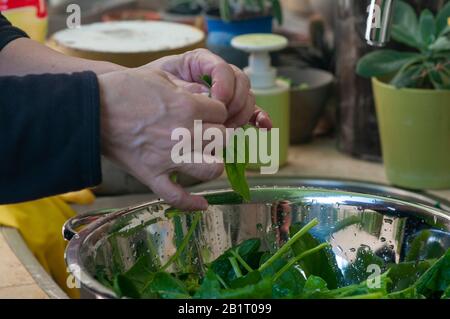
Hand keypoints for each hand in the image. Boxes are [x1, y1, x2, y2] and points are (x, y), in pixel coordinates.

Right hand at [98, 68, 227, 210]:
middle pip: (224, 139)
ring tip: (209, 159)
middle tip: (212, 133)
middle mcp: (184, 134)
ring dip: (214, 164)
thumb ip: (187, 87)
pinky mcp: (152, 175)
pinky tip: (203, 204)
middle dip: (221, 135)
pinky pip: (176, 197)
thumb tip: (204, 96)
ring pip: (212, 169)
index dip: (218, 112)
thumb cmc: (124, 88)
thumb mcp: (160, 75)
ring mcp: (169, 158)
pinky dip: (192, 203)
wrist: (90, 108)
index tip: (209, 112)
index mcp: (188, 107)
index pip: (222, 112)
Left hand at [146, 49, 271, 128]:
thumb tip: (207, 97)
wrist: (142, 106)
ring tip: (227, 128)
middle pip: (241, 83)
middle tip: (222, 120)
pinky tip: (264, 126)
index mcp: (201, 62)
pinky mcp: (230, 111)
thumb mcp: (161, 83)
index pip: (223, 68)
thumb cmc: (148, 90)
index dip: (225, 84)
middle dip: (235, 103)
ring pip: (247, 98)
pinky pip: (251, 113)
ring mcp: (226, 94)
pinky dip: (259, 118)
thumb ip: (184, 88)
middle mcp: (217, 76)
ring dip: (242, 114)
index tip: (217, 101)